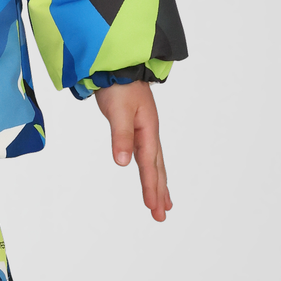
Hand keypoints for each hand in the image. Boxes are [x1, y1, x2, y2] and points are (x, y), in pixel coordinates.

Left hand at [95, 81, 170, 221]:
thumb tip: (123, 163)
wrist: (117, 64)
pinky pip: (146, 153)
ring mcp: (144, 129)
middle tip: (162, 215)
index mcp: (147, 130)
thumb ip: (120, 136)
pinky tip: (150, 172)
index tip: (153, 207)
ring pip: (154, 162)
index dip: (151, 187)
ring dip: (158, 182)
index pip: (149, 164)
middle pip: (157, 167)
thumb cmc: (118, 85)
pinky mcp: (136, 126)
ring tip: (163, 203)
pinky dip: (150, 167)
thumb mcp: (118, 110)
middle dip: (159, 192)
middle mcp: (149, 132)